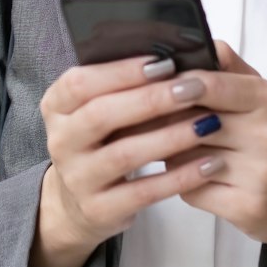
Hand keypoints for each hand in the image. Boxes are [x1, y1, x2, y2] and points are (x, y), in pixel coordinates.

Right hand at [28, 52, 229, 266]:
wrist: (77, 204)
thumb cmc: (100, 143)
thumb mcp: (97, 110)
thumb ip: (122, 85)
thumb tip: (171, 57)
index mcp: (57, 107)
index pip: (80, 83)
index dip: (121, 71)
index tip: (163, 61)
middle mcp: (61, 142)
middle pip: (101, 115)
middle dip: (151, 99)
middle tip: (194, 88)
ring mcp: (78, 179)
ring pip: (124, 154)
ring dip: (170, 136)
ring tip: (208, 123)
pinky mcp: (99, 209)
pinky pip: (144, 192)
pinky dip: (179, 177)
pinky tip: (209, 163)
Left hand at [170, 42, 266, 258]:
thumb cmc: (263, 137)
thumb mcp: (253, 94)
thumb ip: (222, 65)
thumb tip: (184, 41)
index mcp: (266, 99)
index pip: (213, 85)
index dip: (177, 84)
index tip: (151, 82)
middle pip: (193, 123)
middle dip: (161, 123)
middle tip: (138, 120)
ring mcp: (260, 173)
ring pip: (187, 159)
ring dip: (168, 154)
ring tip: (165, 148)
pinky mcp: (248, 206)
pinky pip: (193, 191)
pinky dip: (182, 185)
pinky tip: (187, 178)